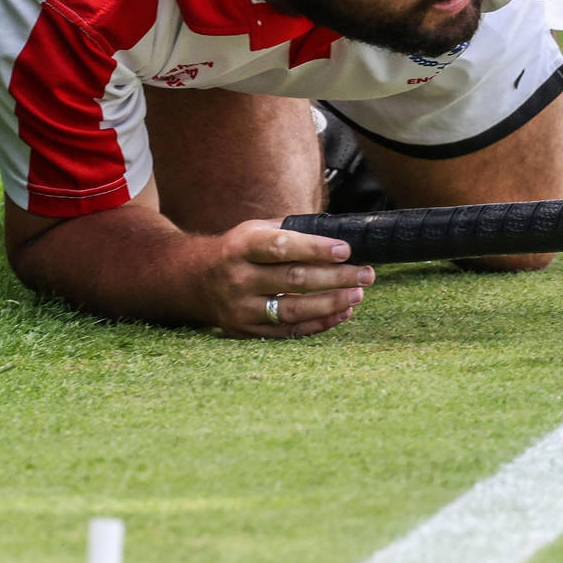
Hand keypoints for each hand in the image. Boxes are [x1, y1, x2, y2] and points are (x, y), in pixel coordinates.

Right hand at [200, 220, 374, 338]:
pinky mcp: (247, 332)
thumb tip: (339, 231)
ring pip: (293, 310)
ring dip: (331, 303)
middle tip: (366, 274)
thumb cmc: (238, 250)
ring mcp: (241, 309)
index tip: (346, 250)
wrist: (195, 280)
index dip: (315, 249)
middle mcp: (238, 278)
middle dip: (335, 277)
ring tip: (358, 294)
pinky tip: (342, 312)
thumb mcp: (255, 230)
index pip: (281, 247)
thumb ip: (291, 231)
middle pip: (293, 280)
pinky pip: (289, 331)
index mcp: (242, 247)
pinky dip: (319, 323)